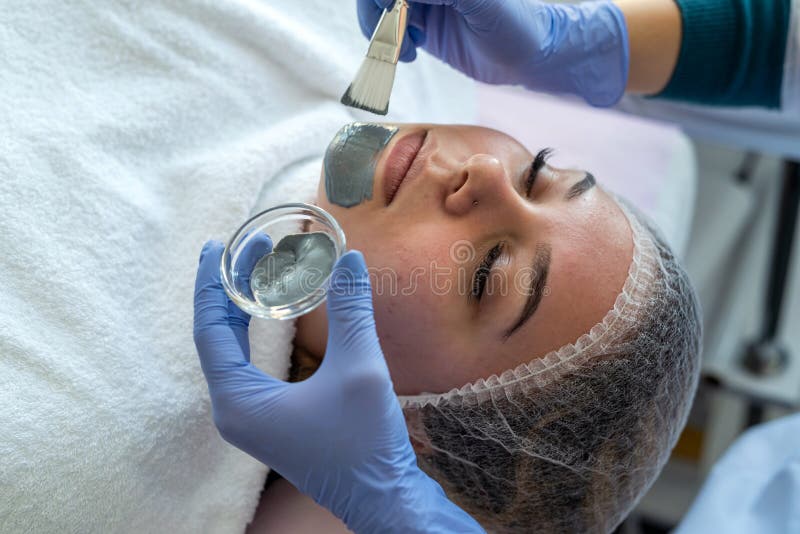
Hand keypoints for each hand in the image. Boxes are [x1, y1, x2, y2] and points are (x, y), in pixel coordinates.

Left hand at [193, 238, 482, 532]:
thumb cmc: (365, 441)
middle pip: (217, 337)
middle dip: (230, 289)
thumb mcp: (360, 368)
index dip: (213, 283)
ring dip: (242, 309)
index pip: (209, 330)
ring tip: (256, 269)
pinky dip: (255, 333)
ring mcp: (250, 418)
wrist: (381, 496)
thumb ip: (351, 310)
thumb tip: (348, 258)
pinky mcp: (269, 420)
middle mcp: (234, 410)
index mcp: (239, 401)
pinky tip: (272, 311)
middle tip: (246, 247)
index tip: (216, 245)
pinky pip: (248, 366)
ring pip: (232, 351)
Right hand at [357, 0, 628, 106]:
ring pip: (382, 9)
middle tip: (389, 34)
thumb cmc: (516, 25)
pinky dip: (390, 43)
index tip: (392, 10)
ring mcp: (425, 3)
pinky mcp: (423, 26)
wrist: (528, 59)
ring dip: (382, 30)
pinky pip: (391, 30)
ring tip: (404, 49)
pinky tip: (410, 53)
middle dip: (378, 11)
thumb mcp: (481, 3)